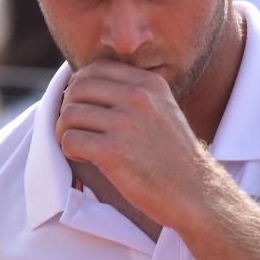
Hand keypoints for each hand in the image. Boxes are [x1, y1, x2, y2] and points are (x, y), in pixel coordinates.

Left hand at [54, 60, 215, 229]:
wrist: (194, 192)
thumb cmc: (173, 156)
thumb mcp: (162, 110)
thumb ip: (134, 95)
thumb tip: (86, 84)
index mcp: (149, 84)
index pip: (96, 68)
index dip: (80, 86)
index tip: (83, 105)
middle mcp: (138, 97)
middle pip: (78, 87)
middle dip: (68, 107)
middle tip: (76, 127)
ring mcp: (125, 123)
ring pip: (70, 114)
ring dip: (65, 131)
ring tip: (80, 145)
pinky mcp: (113, 150)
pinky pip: (70, 139)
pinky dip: (69, 149)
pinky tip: (83, 158)